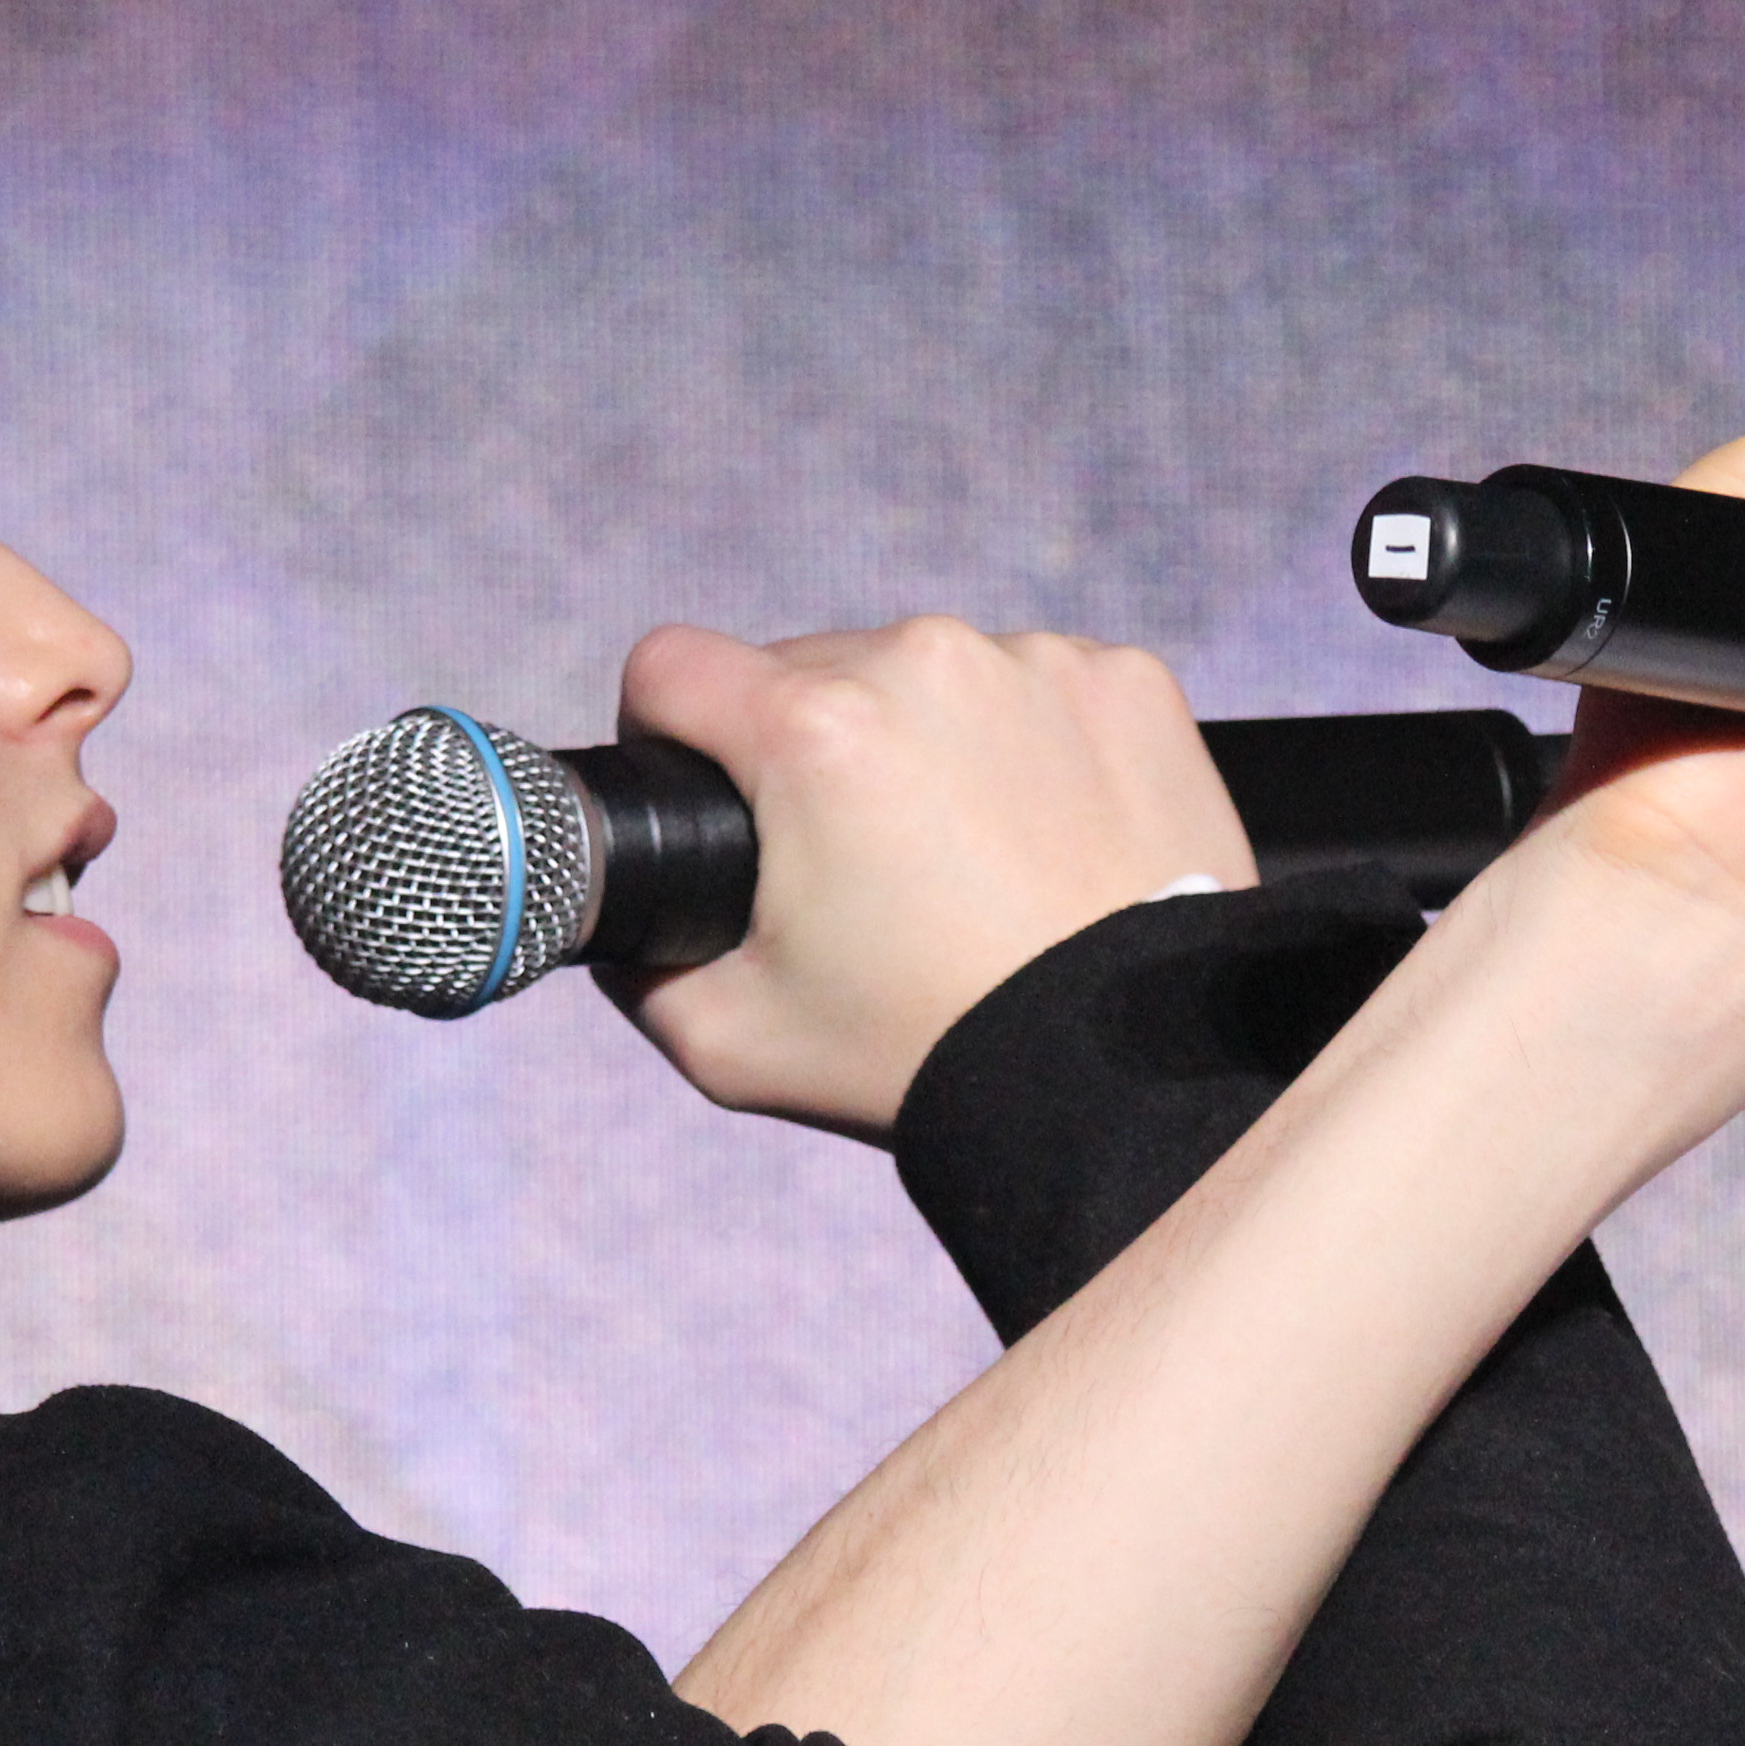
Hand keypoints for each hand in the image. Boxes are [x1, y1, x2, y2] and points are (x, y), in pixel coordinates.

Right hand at [605, 616, 1258, 1135]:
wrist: (1129, 1081)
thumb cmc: (929, 1057)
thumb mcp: (731, 1038)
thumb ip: (638, 962)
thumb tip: (615, 911)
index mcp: (814, 731)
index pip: (672, 667)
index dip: (661, 731)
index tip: (697, 786)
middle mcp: (925, 665)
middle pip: (809, 670)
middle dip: (809, 752)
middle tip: (858, 869)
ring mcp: (1039, 664)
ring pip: (927, 677)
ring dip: (923, 743)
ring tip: (964, 861)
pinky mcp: (1129, 682)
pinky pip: (1036, 688)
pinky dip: (1028, 748)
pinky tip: (1043, 838)